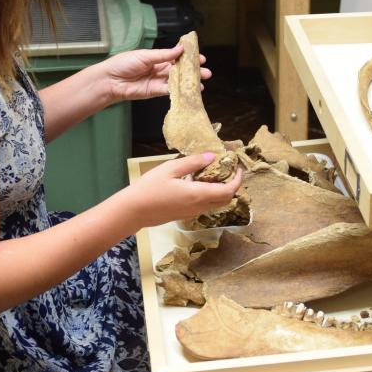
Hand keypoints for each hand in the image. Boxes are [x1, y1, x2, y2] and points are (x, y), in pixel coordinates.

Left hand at [98, 43, 210, 102]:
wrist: (110, 80)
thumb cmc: (123, 64)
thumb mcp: (145, 55)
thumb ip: (163, 55)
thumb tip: (180, 49)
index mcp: (156, 57)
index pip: (176, 56)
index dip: (188, 57)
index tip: (201, 57)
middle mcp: (158, 69)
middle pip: (179, 70)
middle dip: (193, 71)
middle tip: (206, 72)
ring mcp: (157, 81)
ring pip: (177, 81)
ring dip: (189, 82)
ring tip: (201, 83)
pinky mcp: (154, 92)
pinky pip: (169, 90)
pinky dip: (179, 90)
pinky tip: (189, 90)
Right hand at [119, 152, 243, 228]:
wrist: (134, 211)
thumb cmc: (150, 188)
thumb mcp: (170, 169)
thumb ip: (193, 163)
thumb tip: (212, 156)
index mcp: (198, 194)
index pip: (228, 191)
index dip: (237, 180)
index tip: (238, 167)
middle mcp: (199, 206)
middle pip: (225, 199)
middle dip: (232, 185)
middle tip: (228, 169)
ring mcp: (192, 213)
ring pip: (216, 203)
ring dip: (220, 190)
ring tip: (212, 173)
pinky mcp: (185, 215)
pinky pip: (205, 205)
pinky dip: (209, 194)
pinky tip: (197, 182)